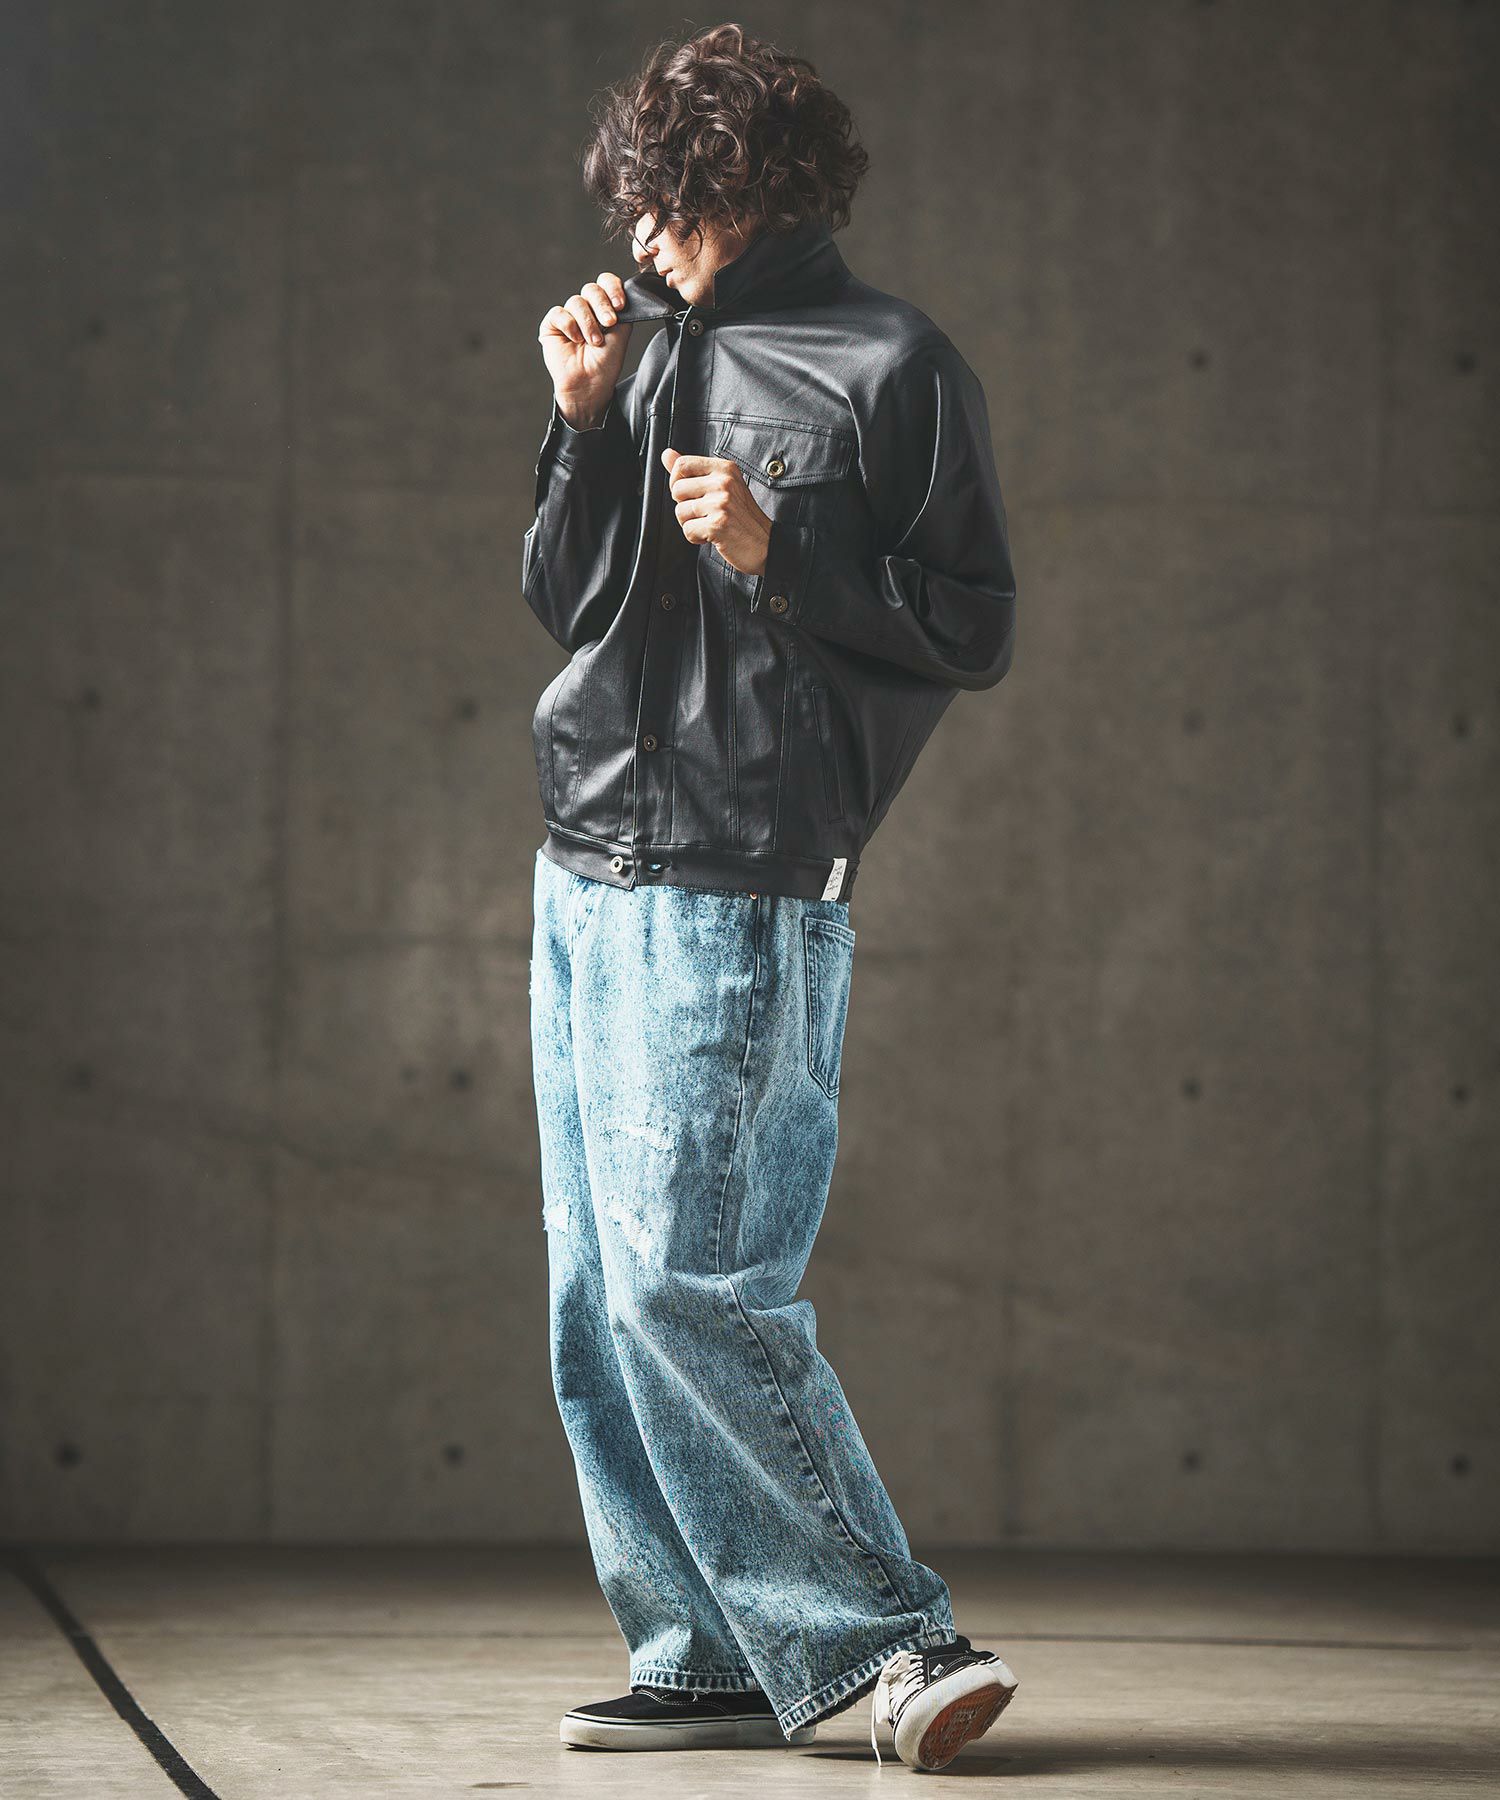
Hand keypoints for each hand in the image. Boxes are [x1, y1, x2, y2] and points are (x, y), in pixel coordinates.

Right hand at [538, 272, 630, 426]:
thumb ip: (623, 312)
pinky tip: (575, 340)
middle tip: (609, 324)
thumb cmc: (605, 364)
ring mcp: (569, 316)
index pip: (606, 283)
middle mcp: (586, 309)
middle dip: (602, 305)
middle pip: (591, 289)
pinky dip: (569, 325)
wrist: (589, 385)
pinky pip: (559, 313)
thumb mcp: (621, 335)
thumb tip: (623, 293)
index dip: (612, 288)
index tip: (620, 305)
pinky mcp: (552, 325)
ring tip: (593, 342)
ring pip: (576, 302)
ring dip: (588, 322)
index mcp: (603, 308)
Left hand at [662, 448, 772, 576]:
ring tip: (710, 524)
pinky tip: (713, 536)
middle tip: (705, 513)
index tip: (691, 494)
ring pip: (680, 512)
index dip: (677, 482)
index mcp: (725, 469)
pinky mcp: (717, 525)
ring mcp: (721, 503)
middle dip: (684, 506)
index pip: (682, 464)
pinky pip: (688, 530)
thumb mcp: (722, 485)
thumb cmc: (742, 517)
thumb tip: (666, 454)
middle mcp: (724, 482)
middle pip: (677, 489)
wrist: (765, 544)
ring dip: (691, 524)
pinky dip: (696, 538)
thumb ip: (693, 470)